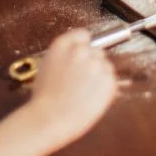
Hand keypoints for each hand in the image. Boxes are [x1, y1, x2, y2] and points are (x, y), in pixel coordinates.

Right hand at [29, 30, 116, 148]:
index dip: (83, 47)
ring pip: (105, 65)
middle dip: (91, 63)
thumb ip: (64, 53)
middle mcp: (81, 50)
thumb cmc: (45, 98)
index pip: (83, 35)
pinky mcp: (108, 80)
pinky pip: (110, 80)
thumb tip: (77, 51)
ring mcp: (95, 64)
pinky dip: (104, 89)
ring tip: (84, 92)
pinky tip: (90, 98)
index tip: (82, 58)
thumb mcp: (48, 64)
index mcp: (63, 44)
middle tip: (81, 81)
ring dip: (99, 75)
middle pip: (96, 51)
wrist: (49, 119)